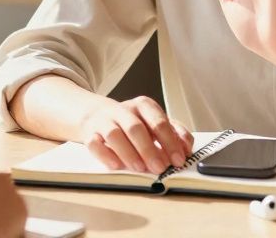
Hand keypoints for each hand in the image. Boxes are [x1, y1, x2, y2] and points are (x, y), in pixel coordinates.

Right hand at [77, 95, 193, 173]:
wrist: (96, 114)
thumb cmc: (131, 122)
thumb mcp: (154, 122)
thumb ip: (174, 133)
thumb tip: (186, 149)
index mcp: (143, 106)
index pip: (159, 121)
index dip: (170, 142)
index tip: (178, 159)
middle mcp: (123, 110)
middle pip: (136, 128)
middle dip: (149, 150)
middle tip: (160, 167)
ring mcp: (104, 121)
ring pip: (114, 134)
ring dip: (128, 153)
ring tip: (139, 168)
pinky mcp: (89, 133)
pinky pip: (94, 143)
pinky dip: (105, 155)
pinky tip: (116, 165)